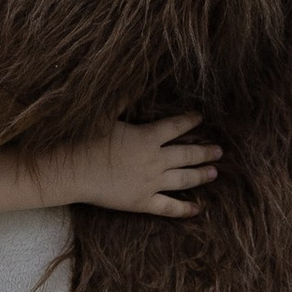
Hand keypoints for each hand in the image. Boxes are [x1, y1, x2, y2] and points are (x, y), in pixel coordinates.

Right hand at [59, 110, 218, 220]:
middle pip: (187, 155)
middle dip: (205, 152)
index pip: (176, 126)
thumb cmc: (86, 140)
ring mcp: (151, 183)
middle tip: (219, 151)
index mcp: (147, 137)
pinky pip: (170, 207)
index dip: (190, 121)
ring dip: (201, 175)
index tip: (200, 118)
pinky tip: (199, 208)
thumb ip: (122, 99)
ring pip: (184, 179)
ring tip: (214, 173)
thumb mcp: (104, 114)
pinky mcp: (142, 202)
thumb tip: (132, 82)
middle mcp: (155, 160)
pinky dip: (186, 208)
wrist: (73, 171)